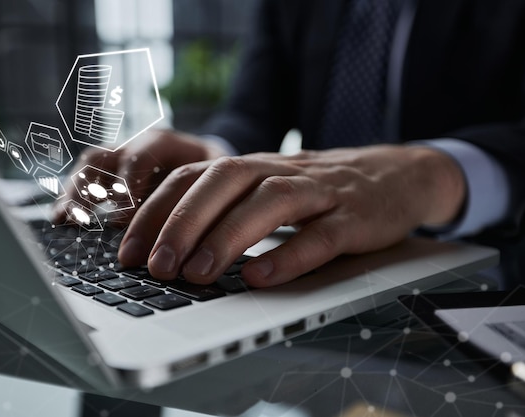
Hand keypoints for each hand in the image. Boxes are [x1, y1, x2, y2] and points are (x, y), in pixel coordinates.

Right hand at [52, 129, 229, 224]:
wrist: (210, 164)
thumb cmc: (213, 178)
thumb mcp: (211, 184)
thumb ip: (192, 202)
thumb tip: (173, 238)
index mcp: (164, 143)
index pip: (140, 160)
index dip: (129, 188)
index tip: (121, 218)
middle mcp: (136, 144)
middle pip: (106, 159)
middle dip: (92, 191)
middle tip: (83, 220)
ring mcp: (121, 154)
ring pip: (89, 166)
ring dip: (76, 193)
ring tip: (64, 219)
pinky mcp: (111, 169)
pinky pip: (84, 176)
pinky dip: (72, 196)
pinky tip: (61, 219)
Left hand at [118, 145, 465, 286]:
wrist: (396, 175)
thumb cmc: (318, 190)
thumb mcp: (268, 188)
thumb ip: (226, 207)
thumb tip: (166, 246)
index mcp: (253, 166)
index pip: (192, 177)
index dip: (156, 211)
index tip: (128, 251)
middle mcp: (280, 171)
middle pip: (224, 183)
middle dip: (182, 223)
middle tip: (155, 266)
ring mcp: (319, 192)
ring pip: (268, 204)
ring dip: (226, 239)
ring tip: (194, 274)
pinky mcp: (354, 217)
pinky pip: (320, 235)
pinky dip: (289, 255)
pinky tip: (260, 277)